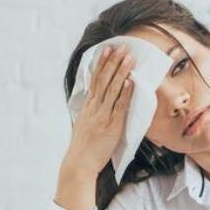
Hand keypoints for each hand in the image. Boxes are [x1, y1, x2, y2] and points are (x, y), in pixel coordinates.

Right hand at [64, 45, 135, 175]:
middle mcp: (94, 108)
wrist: (79, 163)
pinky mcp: (112, 125)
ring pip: (112, 89)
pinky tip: (130, 82)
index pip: (95, 79)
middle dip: (113, 62)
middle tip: (122, 47)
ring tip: (129, 58)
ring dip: (121, 72)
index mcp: (88, 106)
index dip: (102, 63)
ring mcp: (103, 115)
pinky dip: (124, 93)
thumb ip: (91, 109)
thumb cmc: (85, 146)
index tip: (108, 49)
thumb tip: (95, 96)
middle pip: (104, 80)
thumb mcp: (84, 122)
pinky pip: (119, 106)